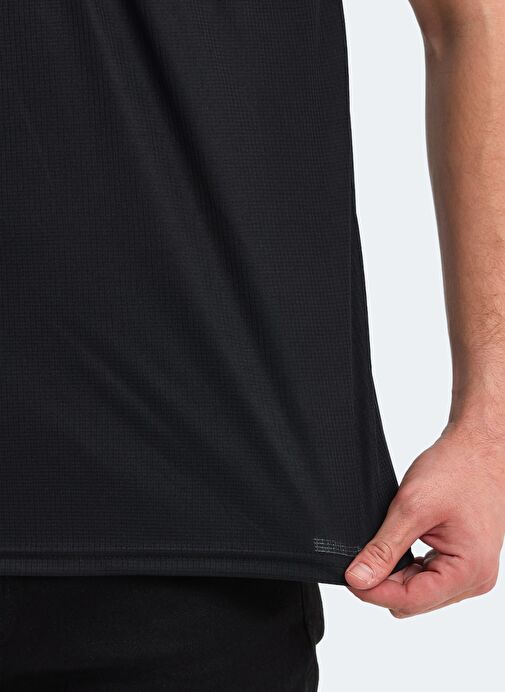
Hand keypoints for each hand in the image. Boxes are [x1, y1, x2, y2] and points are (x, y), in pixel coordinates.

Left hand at [344, 417, 504, 616]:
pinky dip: (409, 566)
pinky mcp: (463, 561)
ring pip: (420, 591)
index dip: (374, 592)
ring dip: (396, 574)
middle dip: (384, 583)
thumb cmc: (456, 470)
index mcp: (469, 570)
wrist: (477, 448)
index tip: (348, 577)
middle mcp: (475, 579)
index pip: (411, 600)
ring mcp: (471, 572)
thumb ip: (384, 548)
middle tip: (359, 557)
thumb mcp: (411, 508)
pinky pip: (429, 577)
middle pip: (415, 600)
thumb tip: (358, 579)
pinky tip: (398, 545)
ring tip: (383, 544)